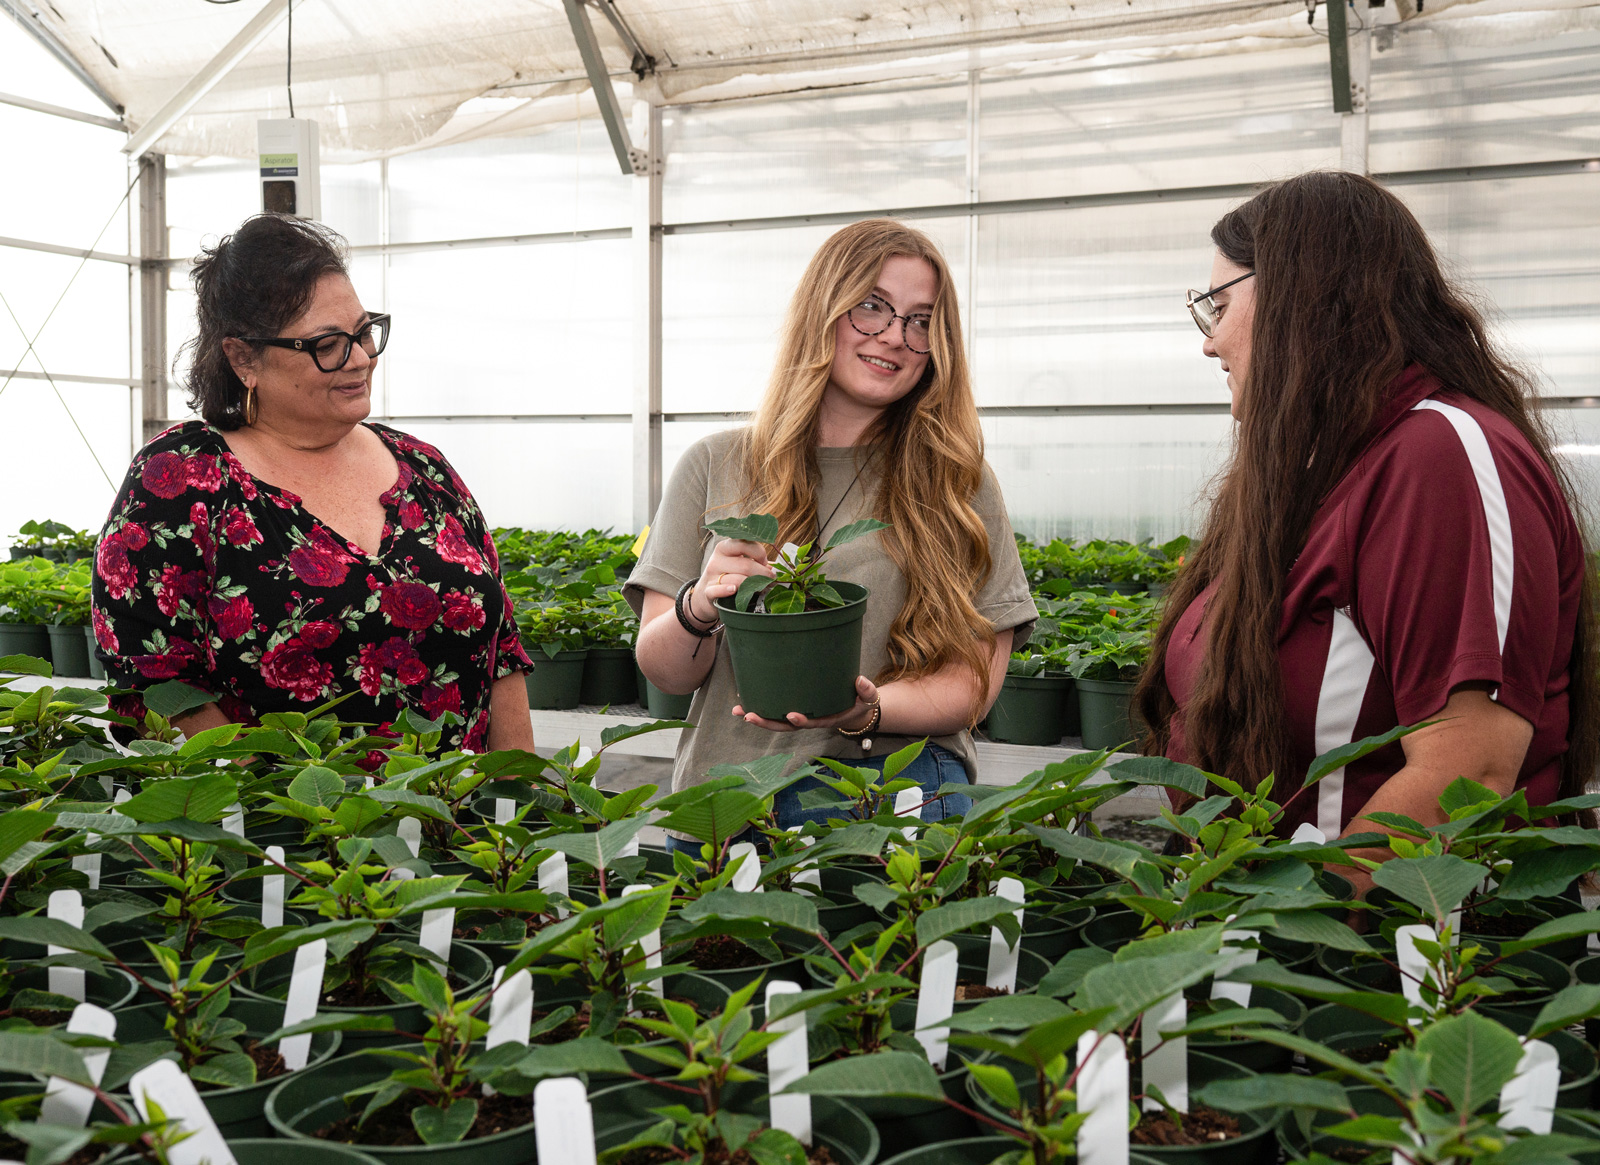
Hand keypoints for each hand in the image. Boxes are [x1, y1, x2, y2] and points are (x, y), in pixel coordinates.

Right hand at [690, 538, 775, 623]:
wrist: (706, 595)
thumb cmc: (728, 576)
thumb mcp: (737, 563)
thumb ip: (754, 561)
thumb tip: (774, 567)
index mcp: (725, 548)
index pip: (744, 543)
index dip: (759, 552)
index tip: (765, 561)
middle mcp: (716, 560)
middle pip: (745, 565)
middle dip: (762, 573)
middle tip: (771, 578)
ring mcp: (711, 576)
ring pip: (737, 580)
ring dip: (754, 586)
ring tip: (762, 588)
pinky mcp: (707, 591)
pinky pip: (718, 590)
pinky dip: (727, 590)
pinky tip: (734, 590)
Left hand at [733, 675, 878, 732]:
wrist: (854, 708)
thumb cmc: (859, 702)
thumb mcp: (867, 698)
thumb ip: (866, 691)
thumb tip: (860, 680)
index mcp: (825, 719)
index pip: (811, 723)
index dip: (801, 721)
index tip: (792, 715)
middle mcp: (808, 719)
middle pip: (784, 726)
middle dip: (766, 722)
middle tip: (748, 716)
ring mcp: (799, 714)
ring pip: (775, 720)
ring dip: (756, 717)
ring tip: (738, 711)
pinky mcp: (793, 707)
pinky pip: (775, 710)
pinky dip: (759, 707)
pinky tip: (743, 702)